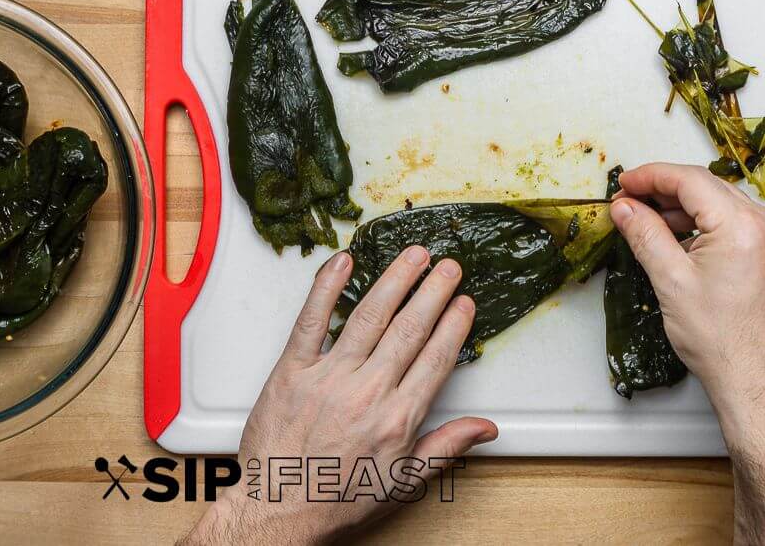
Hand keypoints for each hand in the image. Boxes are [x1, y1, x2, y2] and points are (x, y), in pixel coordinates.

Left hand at [189, 246, 495, 544]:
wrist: (278, 509)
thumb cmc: (337, 498)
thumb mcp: (402, 482)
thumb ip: (445, 447)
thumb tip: (486, 428)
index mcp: (397, 420)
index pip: (434, 361)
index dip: (453, 327)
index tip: (465, 302)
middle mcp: (366, 393)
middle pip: (408, 330)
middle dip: (433, 292)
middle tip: (449, 265)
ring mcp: (328, 377)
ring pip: (369, 317)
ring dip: (395, 280)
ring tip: (415, 254)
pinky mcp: (292, 369)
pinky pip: (311, 320)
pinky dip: (327, 287)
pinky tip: (344, 261)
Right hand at [610, 163, 764, 450]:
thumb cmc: (725, 347)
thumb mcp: (671, 283)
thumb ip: (645, 234)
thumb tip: (625, 207)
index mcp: (744, 225)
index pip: (689, 179)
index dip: (650, 176)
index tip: (624, 184)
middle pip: (708, 189)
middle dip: (666, 192)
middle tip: (630, 204)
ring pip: (724, 206)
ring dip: (687, 210)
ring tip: (652, 226)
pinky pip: (741, 225)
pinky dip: (710, 227)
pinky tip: (685, 244)